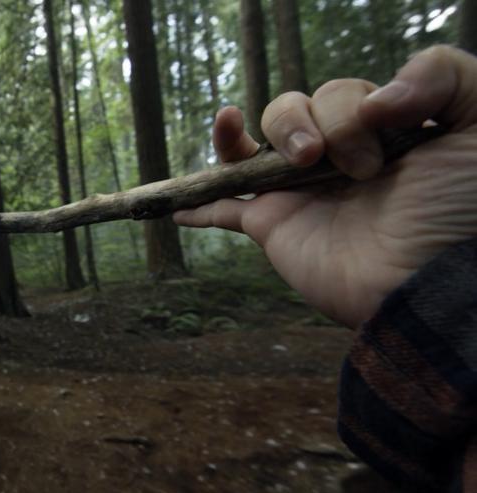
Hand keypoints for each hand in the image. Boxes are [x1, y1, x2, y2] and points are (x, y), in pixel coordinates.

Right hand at [174, 46, 476, 327]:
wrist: (432, 281)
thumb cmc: (463, 209)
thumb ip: (446, 74)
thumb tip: (375, 96)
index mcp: (381, 133)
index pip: (345, 91)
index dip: (357, 104)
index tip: (388, 129)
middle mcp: (336, 159)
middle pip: (298, 106)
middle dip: (325, 120)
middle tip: (358, 167)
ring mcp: (300, 192)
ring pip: (256, 141)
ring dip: (274, 131)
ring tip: (299, 158)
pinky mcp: (273, 226)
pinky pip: (221, 205)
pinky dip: (197, 199)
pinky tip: (180, 199)